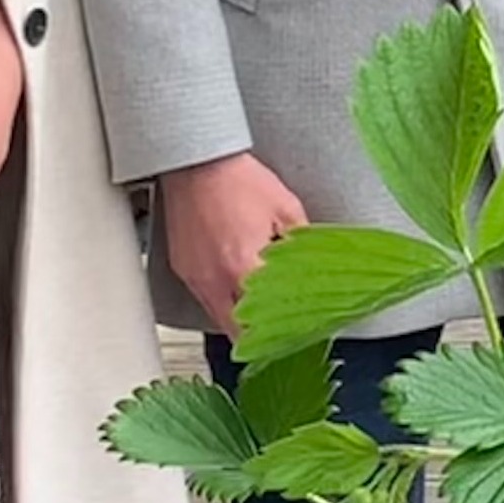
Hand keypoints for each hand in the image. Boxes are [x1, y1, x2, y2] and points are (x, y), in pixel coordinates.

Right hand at [160, 151, 305, 334]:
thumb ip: (304, 244)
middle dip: (259, 341)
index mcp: (244, 266)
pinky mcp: (183, 269)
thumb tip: (320, 266)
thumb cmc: (238, 179)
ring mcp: (195, 276)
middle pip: (237, 334)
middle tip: (280, 339)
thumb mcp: (287, 209)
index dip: (282, 336)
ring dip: (238, 323)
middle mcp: (215, 279)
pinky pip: (203, 299)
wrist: (196, 162)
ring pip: (217, 320)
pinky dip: (221, 303)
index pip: (264, 323)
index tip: (296, 339)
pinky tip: (238, 292)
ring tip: (263, 319)